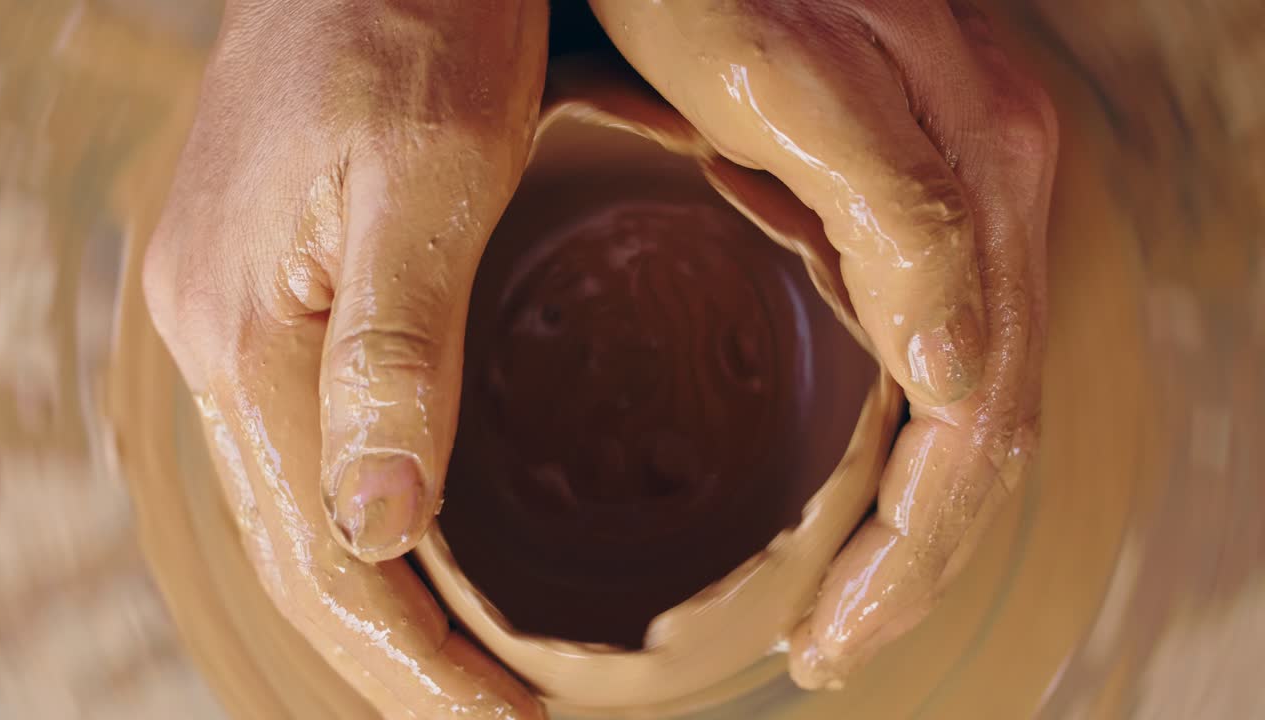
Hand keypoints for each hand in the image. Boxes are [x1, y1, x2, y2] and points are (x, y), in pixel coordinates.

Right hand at [143, 1, 547, 715]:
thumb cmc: (414, 26)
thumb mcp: (425, 179)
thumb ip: (394, 352)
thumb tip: (378, 529)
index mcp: (250, 336)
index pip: (329, 557)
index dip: (417, 662)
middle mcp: (225, 342)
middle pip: (308, 551)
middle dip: (403, 656)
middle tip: (502, 717)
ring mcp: (243, 316)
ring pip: (307, 506)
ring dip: (389, 601)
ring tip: (471, 667)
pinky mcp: (280, 289)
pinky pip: (313, 442)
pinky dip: (373, 519)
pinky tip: (424, 541)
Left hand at [589, 0, 1055, 687]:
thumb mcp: (788, 84)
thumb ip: (902, 216)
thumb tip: (960, 382)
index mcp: (979, 189)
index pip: (971, 424)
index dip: (910, 549)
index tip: (831, 636)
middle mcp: (1001, 205)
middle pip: (984, 433)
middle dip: (915, 561)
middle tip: (831, 647)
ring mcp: (973, 206)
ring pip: (972, 409)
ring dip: (917, 524)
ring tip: (842, 607)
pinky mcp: (922, 206)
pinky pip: (941, 360)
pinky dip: (904, 454)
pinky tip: (853, 496)